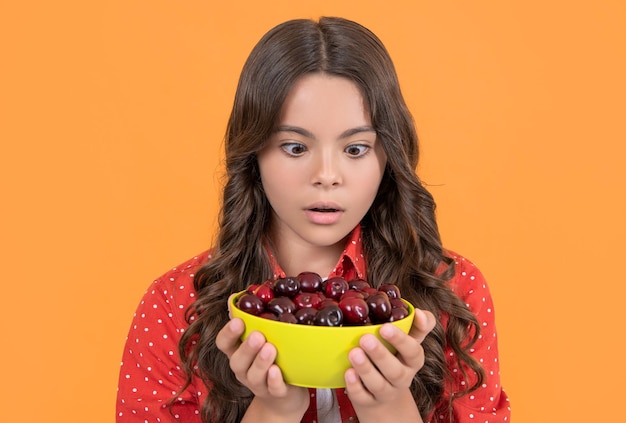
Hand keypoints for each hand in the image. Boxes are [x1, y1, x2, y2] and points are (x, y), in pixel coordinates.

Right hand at [215, 304, 308, 420]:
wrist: (284, 395)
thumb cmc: (270, 358)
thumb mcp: (258, 338)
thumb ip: (248, 319)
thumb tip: (236, 295)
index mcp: (237, 353)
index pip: (223, 343)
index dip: (228, 333)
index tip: (238, 321)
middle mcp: (244, 370)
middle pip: (237, 361)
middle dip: (246, 348)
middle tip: (258, 335)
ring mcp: (259, 384)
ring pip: (254, 376)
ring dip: (261, 362)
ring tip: (270, 348)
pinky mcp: (276, 394)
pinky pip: (273, 390)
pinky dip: (274, 381)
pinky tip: (277, 370)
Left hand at [344, 308, 435, 421]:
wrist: (383, 391)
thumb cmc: (395, 356)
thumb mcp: (409, 340)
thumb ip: (417, 324)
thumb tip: (419, 312)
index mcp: (413, 361)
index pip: (413, 351)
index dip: (401, 340)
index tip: (385, 327)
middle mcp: (402, 378)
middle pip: (395, 371)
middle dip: (380, 354)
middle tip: (365, 339)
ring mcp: (386, 392)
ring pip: (378, 385)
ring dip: (365, 369)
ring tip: (353, 353)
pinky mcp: (369, 402)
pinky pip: (363, 397)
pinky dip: (355, 386)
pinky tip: (348, 373)